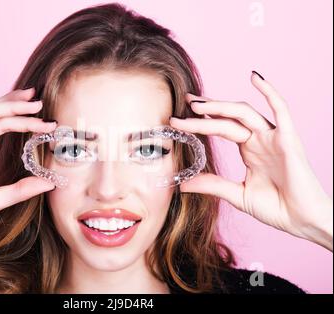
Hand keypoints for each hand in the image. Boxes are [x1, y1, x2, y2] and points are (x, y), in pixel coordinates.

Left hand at [170, 71, 332, 250]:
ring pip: (244, 113)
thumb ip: (212, 185)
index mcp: (249, 150)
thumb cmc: (277, 208)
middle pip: (227, 118)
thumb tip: (182, 184)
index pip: (221, 128)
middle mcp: (260, 139)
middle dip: (205, 110)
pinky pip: (281, 110)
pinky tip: (254, 77)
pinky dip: (269, 92)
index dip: (201, 121)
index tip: (179, 117)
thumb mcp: (237, 195)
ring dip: (220, 106)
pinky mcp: (289, 140)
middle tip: (184, 103)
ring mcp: (274, 138)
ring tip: (197, 104)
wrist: (303, 222)